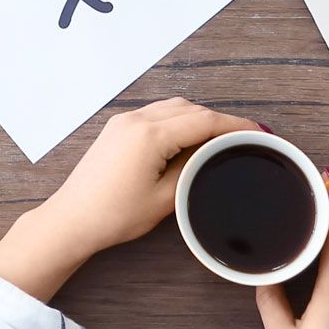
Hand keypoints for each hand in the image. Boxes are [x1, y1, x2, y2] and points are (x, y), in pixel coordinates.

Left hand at [40, 97, 258, 257]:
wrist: (71, 220)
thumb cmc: (113, 215)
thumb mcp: (165, 199)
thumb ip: (194, 169)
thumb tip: (213, 154)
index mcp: (150, 135)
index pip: (204, 120)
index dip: (235, 124)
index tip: (257, 131)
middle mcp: (137, 120)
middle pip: (190, 109)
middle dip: (218, 121)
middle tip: (241, 138)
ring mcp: (124, 121)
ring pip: (173, 107)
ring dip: (197, 118)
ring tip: (217, 140)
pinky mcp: (118, 128)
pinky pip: (156, 113)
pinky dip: (177, 120)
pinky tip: (187, 139)